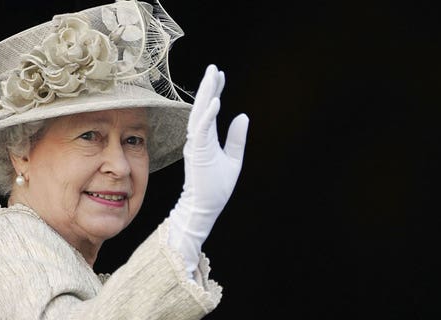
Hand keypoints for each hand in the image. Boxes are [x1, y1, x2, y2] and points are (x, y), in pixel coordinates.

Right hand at [168, 64, 249, 277]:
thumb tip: (243, 116)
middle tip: (213, 67)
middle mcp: (199, 138)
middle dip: (208, 86)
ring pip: (200, 113)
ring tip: (212, 76)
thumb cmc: (216, 188)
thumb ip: (236, 138)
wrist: (204, 208)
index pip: (209, 110)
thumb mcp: (234, 159)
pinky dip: (208, 115)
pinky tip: (216, 101)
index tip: (219, 75)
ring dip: (206, 94)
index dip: (214, 91)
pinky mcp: (198, 152)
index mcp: (206, 139)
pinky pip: (202, 129)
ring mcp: (197, 144)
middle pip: (202, 107)